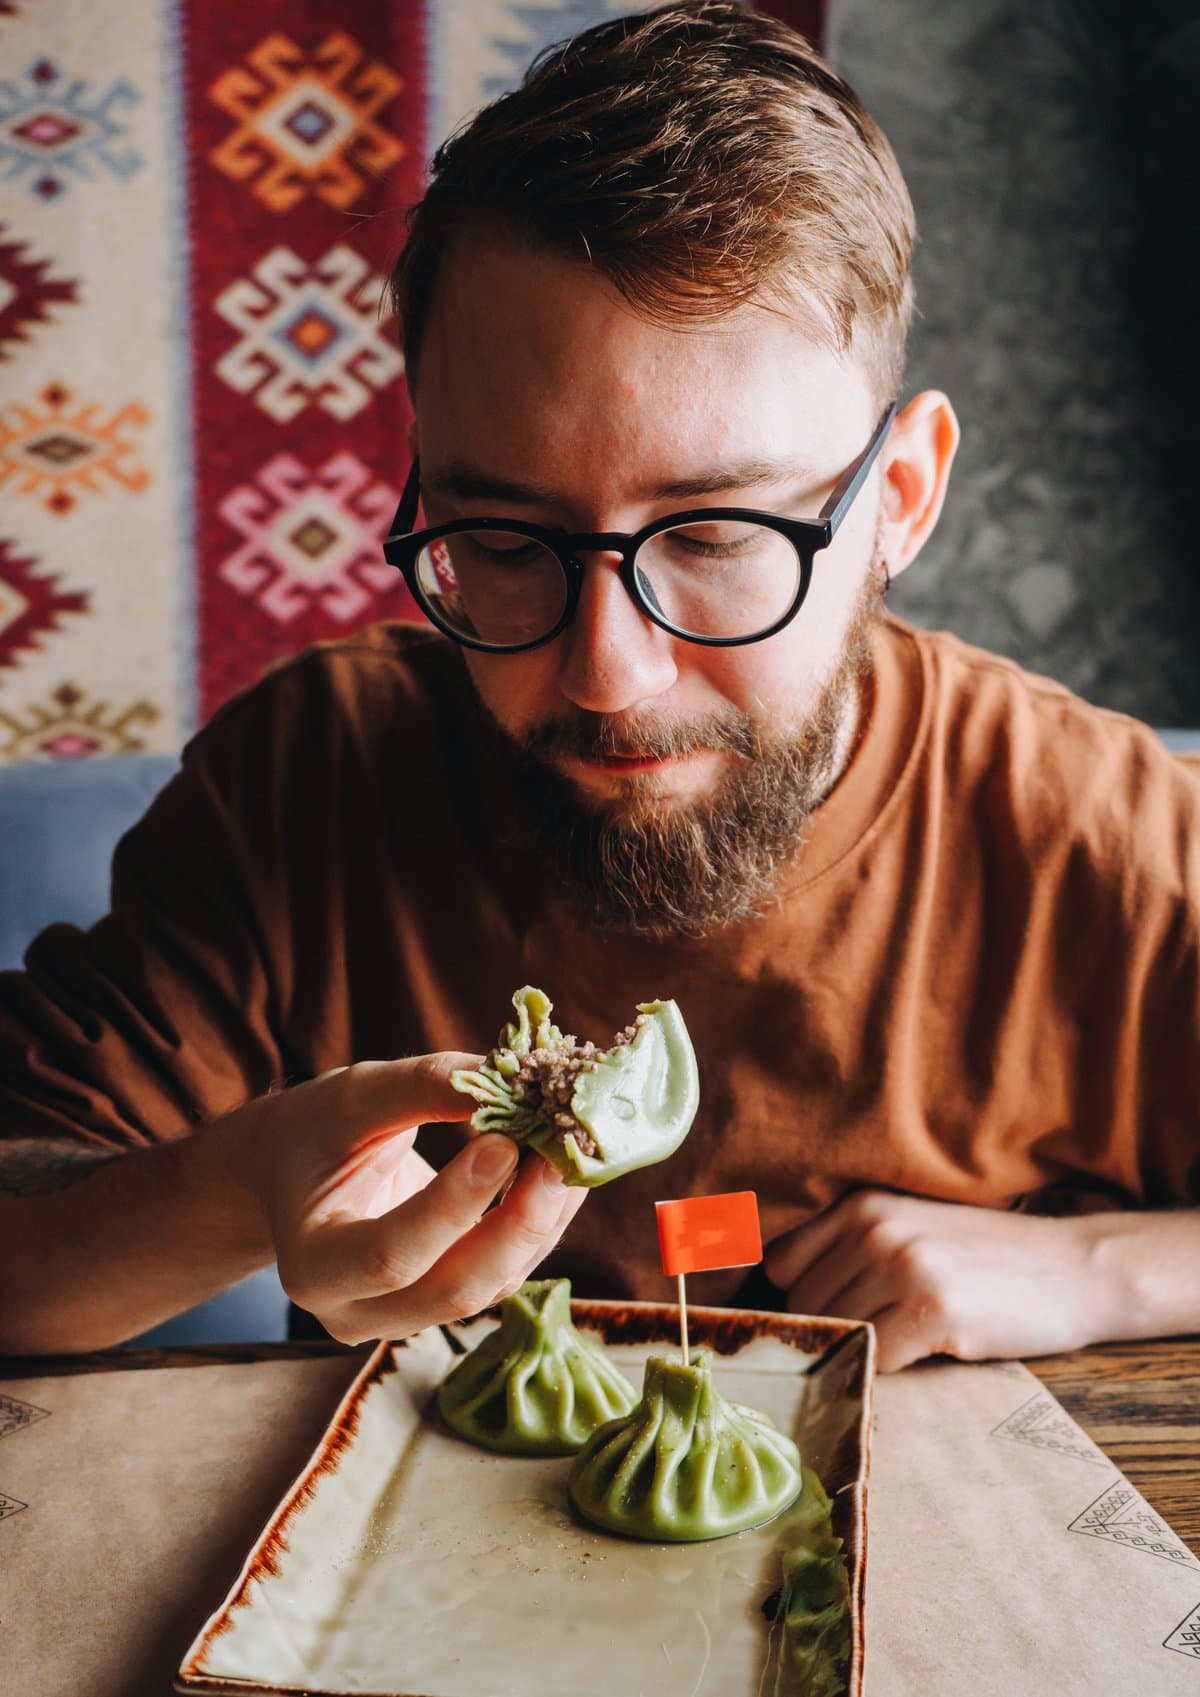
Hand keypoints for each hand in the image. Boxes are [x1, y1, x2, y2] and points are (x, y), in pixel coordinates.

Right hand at [224, 1053, 585, 1344]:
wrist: (294, 1171)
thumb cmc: (313, 1130)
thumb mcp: (351, 1096)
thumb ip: (422, 1087)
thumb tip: (510, 1077)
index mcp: (312, 1267)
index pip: (390, 1256)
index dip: (453, 1207)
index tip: (504, 1144)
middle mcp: (357, 1311)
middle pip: (453, 1290)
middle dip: (518, 1224)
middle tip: (560, 1154)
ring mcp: (406, 1316)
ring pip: (492, 1284)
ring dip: (543, 1219)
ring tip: (573, 1150)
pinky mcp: (448, 1298)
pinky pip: (506, 1270)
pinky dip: (541, 1221)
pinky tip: (563, 1169)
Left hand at [764, 1188, 1106, 1370]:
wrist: (1073, 1269)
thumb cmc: (984, 1259)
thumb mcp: (908, 1228)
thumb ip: (847, 1249)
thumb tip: (777, 1299)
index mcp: (861, 1204)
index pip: (778, 1264)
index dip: (795, 1300)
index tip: (815, 1321)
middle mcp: (874, 1227)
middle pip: (803, 1306)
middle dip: (830, 1332)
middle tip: (874, 1338)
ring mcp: (903, 1265)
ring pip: (836, 1334)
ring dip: (862, 1350)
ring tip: (906, 1339)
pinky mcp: (933, 1308)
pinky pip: (875, 1359)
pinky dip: (892, 1368)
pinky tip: (928, 1350)